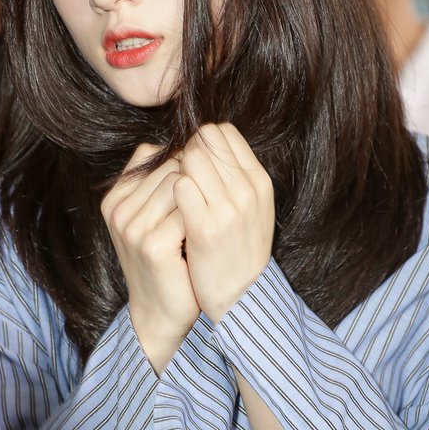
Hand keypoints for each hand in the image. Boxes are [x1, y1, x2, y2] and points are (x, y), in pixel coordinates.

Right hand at [102, 143, 199, 372]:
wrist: (162, 312)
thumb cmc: (167, 261)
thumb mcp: (152, 218)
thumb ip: (157, 182)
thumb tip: (177, 142)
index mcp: (114, 198)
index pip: (155, 155)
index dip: (186, 167)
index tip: (200, 189)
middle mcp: (117, 210)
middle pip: (171, 166)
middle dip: (197, 182)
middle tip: (209, 206)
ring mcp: (132, 227)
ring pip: (181, 184)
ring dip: (202, 200)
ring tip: (206, 221)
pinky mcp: (151, 245)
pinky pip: (188, 211)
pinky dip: (203, 219)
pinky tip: (205, 237)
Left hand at [173, 123, 274, 321]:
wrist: (241, 297)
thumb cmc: (240, 250)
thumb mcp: (253, 208)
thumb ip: (236, 176)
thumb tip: (209, 143)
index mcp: (259, 181)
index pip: (224, 132)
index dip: (202, 141)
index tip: (193, 162)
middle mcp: (247, 189)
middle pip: (205, 139)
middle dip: (186, 153)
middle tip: (179, 177)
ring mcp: (228, 208)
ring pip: (190, 157)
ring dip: (176, 170)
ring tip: (175, 195)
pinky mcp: (205, 227)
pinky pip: (179, 186)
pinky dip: (169, 193)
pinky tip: (169, 210)